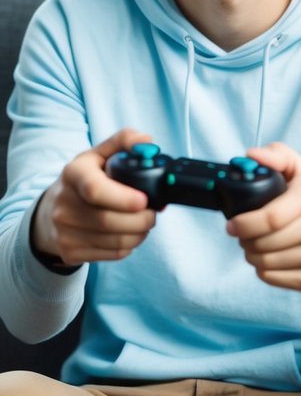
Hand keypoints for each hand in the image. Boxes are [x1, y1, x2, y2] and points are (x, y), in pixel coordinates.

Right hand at [32, 129, 158, 265]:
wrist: (51, 211)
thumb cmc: (84, 180)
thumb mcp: (98, 154)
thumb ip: (124, 141)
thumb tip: (148, 142)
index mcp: (73, 174)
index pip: (95, 189)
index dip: (123, 198)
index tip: (144, 200)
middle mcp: (64, 204)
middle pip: (108, 220)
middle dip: (141, 219)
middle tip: (153, 213)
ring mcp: (65, 231)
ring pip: (115, 241)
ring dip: (140, 234)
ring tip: (144, 222)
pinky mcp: (70, 252)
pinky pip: (112, 254)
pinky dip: (129, 246)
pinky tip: (129, 233)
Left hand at [225, 143, 300, 290]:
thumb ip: (277, 155)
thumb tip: (251, 155)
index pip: (268, 219)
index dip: (243, 223)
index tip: (232, 224)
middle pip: (263, 244)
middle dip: (245, 240)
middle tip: (244, 234)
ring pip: (265, 263)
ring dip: (251, 255)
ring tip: (255, 245)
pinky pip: (273, 278)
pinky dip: (264, 270)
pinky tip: (268, 258)